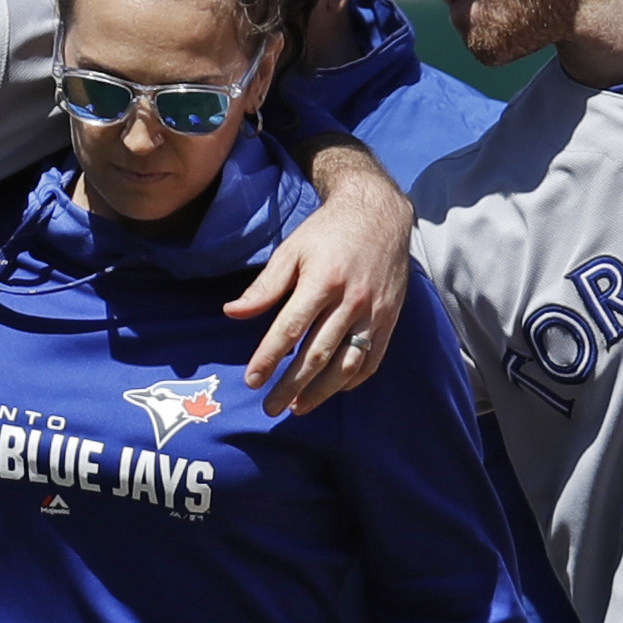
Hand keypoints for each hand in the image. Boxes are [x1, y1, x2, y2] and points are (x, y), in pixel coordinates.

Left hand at [232, 148, 412, 411]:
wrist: (379, 215)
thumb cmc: (328, 232)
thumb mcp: (291, 250)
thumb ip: (264, 286)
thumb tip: (232, 313)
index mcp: (323, 281)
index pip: (291, 329)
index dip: (269, 358)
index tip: (252, 381)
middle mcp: (351, 301)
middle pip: (317, 354)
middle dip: (290, 386)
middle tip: (269, 407)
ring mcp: (374, 313)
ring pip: (347, 365)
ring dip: (321, 392)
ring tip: (297, 407)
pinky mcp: (389, 320)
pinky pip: (371, 360)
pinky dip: (351, 381)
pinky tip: (331, 390)